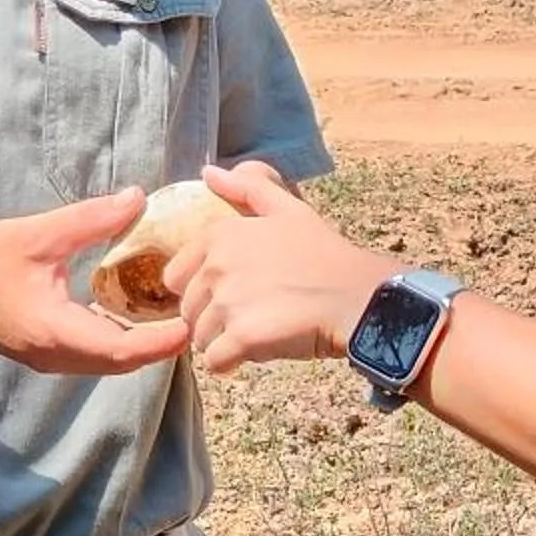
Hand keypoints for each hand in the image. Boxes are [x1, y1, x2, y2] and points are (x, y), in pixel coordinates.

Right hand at [0, 188, 190, 374]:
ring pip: (109, 364)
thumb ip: (90, 218)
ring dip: (141, 345)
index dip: (160, 341)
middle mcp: (55, 355)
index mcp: (54, 331)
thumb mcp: (39, 233)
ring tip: (173, 315)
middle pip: (121, 363)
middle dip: (159, 345)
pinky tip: (135, 315)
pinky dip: (120, 341)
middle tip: (194, 315)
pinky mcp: (46, 354)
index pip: (121, 350)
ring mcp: (50, 359)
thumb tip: (138, 198)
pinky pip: (94, 356)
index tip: (191, 320)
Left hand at [165, 162, 400, 376]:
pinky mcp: (242, 337)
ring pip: (200, 338)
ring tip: (260, 330)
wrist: (359, 298)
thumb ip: (247, 188)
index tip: (233, 292)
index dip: (202, 290)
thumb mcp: (288, 209)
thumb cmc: (327, 255)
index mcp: (219, 236)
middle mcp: (216, 267)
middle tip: (252, 314)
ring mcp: (228, 303)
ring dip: (223, 342)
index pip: (176, 276)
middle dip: (212, 318)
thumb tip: (208, 172)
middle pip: (188, 310)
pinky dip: (231, 363)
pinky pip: (215, 362)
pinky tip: (258, 350)